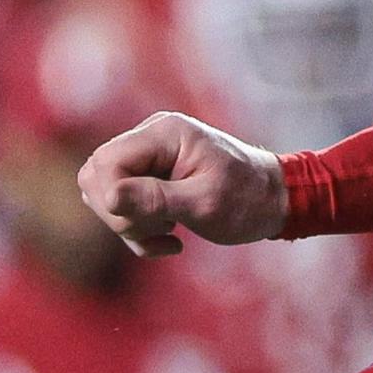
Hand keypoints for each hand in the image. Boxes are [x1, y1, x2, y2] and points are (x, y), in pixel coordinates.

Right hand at [78, 111, 285, 256]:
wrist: (275, 201)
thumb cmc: (249, 200)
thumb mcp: (205, 203)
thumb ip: (155, 199)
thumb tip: (107, 197)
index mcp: (164, 133)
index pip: (105, 162)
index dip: (112, 197)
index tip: (149, 222)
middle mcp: (150, 138)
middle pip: (96, 177)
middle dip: (120, 214)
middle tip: (161, 229)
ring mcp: (148, 157)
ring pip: (105, 194)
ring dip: (131, 225)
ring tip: (170, 232)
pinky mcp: (149, 177)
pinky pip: (121, 205)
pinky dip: (139, 230)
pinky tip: (172, 239)